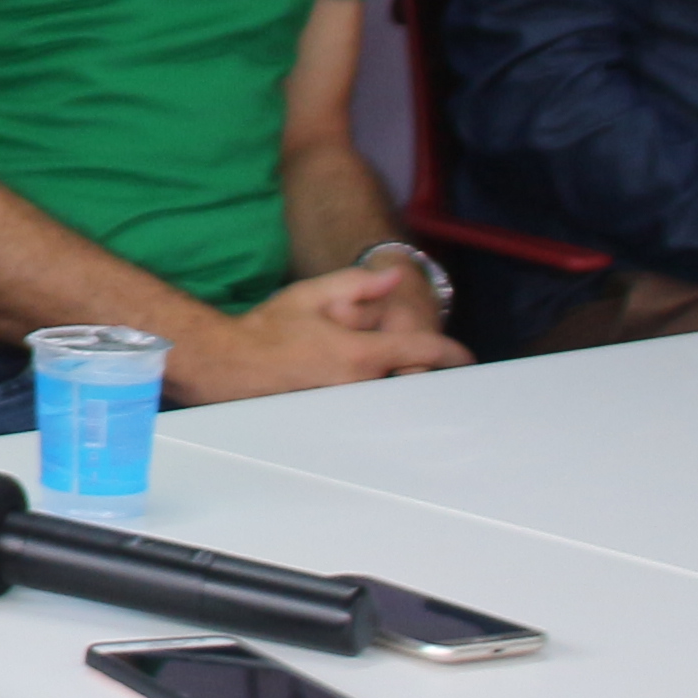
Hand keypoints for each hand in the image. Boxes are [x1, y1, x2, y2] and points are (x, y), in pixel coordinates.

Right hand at [175, 264, 473, 402]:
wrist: (231, 366)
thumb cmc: (269, 329)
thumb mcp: (311, 294)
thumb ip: (357, 283)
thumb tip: (395, 278)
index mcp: (360, 354)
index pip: (421, 351)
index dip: (450, 353)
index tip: (465, 358)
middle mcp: (359, 385)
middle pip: (409, 378)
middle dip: (414, 367)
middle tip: (407, 358)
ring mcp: (347, 406)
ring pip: (387, 393)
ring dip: (390, 380)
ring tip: (366, 364)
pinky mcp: (334, 419)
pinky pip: (366, 406)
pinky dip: (371, 395)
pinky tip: (348, 383)